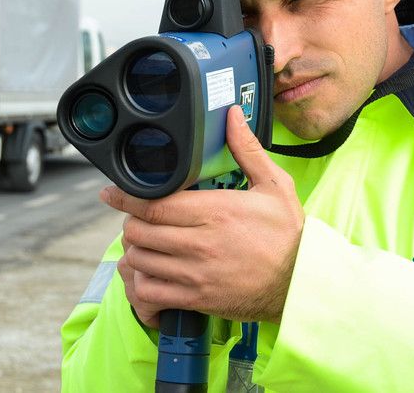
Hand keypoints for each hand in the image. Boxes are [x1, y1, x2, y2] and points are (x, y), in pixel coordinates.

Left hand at [102, 105, 304, 325]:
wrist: (302, 283)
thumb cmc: (289, 234)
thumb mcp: (274, 185)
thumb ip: (247, 149)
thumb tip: (231, 115)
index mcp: (216, 211)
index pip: (154, 204)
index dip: (126, 197)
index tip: (112, 193)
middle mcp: (201, 242)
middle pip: (139, 231)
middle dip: (131, 222)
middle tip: (137, 218)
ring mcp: (196, 273)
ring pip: (140, 261)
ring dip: (135, 250)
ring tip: (144, 243)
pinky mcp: (196, 298)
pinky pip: (150, 292)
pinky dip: (141, 283)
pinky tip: (150, 274)